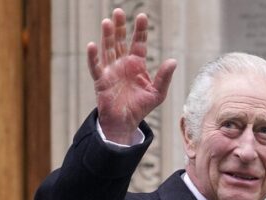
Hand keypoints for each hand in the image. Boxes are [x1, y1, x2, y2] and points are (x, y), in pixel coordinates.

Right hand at [87, 8, 176, 143]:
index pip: (138, 43)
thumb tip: (173, 61)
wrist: (126, 123)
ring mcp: (111, 71)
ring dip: (107, 36)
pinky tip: (92, 45)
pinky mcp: (101, 81)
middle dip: (120, 27)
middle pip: (120, 41)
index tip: (142, 16)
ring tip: (107, 22)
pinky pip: (96, 67)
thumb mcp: (158, 93)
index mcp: (136, 64)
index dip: (140, 30)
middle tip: (119, 11)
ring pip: (107, 49)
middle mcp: (122, 64)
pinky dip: (93, 57)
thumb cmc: (141, 107)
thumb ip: (164, 77)